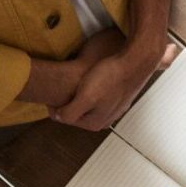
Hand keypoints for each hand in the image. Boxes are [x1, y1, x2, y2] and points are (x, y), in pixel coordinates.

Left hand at [53, 35, 173, 131]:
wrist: (135, 63)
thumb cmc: (110, 78)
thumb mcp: (86, 98)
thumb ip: (70, 112)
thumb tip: (57, 118)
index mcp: (95, 123)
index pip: (66, 118)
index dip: (55, 105)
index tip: (50, 92)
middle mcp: (105, 119)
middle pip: (78, 112)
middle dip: (68, 100)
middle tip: (61, 84)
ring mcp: (114, 109)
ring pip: (88, 103)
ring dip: (80, 93)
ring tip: (75, 79)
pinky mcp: (119, 97)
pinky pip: (99, 96)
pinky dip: (92, 88)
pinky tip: (92, 77)